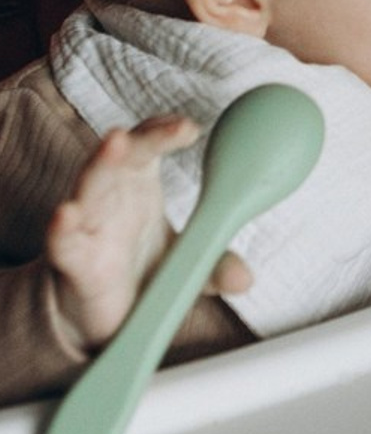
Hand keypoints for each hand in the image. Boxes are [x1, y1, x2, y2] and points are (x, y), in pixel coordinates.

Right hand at [46, 115, 251, 353]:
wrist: (97, 312)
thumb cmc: (138, 269)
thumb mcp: (184, 265)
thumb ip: (214, 265)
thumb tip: (243, 279)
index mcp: (138, 185)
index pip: (146, 145)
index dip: (160, 131)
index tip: (188, 128)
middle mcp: (111, 197)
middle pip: (119, 157)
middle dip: (135, 138)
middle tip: (155, 122)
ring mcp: (89, 227)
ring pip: (90, 188)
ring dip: (102, 163)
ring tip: (115, 142)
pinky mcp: (74, 262)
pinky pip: (64, 242)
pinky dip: (64, 228)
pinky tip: (68, 214)